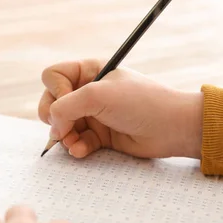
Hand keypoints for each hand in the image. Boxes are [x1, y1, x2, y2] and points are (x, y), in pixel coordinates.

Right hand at [38, 59, 202, 158]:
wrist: (171, 128)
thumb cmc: (140, 103)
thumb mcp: (99, 96)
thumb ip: (66, 107)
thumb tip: (53, 127)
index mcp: (89, 71)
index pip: (53, 76)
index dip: (55, 90)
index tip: (70, 100)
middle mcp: (88, 91)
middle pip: (51, 102)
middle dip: (55, 118)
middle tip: (63, 129)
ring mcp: (93, 115)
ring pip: (61, 126)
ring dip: (64, 136)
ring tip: (74, 143)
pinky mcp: (100, 136)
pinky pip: (76, 142)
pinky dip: (76, 147)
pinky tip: (82, 151)